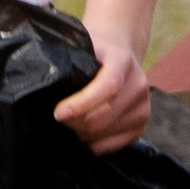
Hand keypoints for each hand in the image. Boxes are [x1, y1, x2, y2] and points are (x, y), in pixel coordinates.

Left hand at [53, 32, 154, 156]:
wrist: (121, 52)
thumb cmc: (95, 49)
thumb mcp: (84, 43)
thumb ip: (69, 58)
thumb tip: (46, 81)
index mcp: (122, 59)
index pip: (108, 86)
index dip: (82, 103)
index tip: (59, 113)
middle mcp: (138, 84)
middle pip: (104, 116)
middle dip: (75, 122)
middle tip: (57, 119)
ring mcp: (143, 106)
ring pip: (106, 133)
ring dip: (83, 133)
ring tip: (69, 123)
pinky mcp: (142, 124)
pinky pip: (115, 144)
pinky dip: (95, 144)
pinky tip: (83, 134)